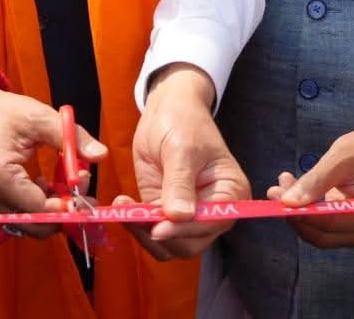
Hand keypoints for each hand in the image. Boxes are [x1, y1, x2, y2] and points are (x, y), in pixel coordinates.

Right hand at [0, 82, 105, 233]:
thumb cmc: (5, 113)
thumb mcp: (41, 117)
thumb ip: (72, 138)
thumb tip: (102, 155)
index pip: (40, 208)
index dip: (68, 202)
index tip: (86, 183)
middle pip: (35, 225)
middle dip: (63, 211)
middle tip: (82, 188)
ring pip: (28, 225)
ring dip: (52, 210)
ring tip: (67, 182)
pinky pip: (18, 218)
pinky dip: (38, 208)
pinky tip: (47, 185)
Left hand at [119, 64, 247, 259]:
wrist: (167, 108)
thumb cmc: (184, 122)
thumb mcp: (182, 148)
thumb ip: (180, 183)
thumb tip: (179, 217)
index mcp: (231, 194)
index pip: (212, 223)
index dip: (186, 230)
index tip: (158, 228)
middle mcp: (213, 211)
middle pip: (190, 242)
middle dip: (161, 234)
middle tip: (134, 217)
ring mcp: (188, 213)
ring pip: (168, 244)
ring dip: (143, 233)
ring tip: (124, 208)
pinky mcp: (165, 211)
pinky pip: (151, 231)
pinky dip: (135, 225)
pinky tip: (121, 204)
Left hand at [266, 117, 353, 247]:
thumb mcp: (340, 157)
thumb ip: (315, 181)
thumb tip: (288, 203)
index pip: (333, 223)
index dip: (303, 214)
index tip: (279, 199)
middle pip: (324, 234)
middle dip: (297, 214)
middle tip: (275, 190)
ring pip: (319, 233)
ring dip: (297, 212)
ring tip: (282, 184)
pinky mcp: (350, 230)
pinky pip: (322, 228)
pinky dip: (305, 212)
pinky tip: (291, 189)